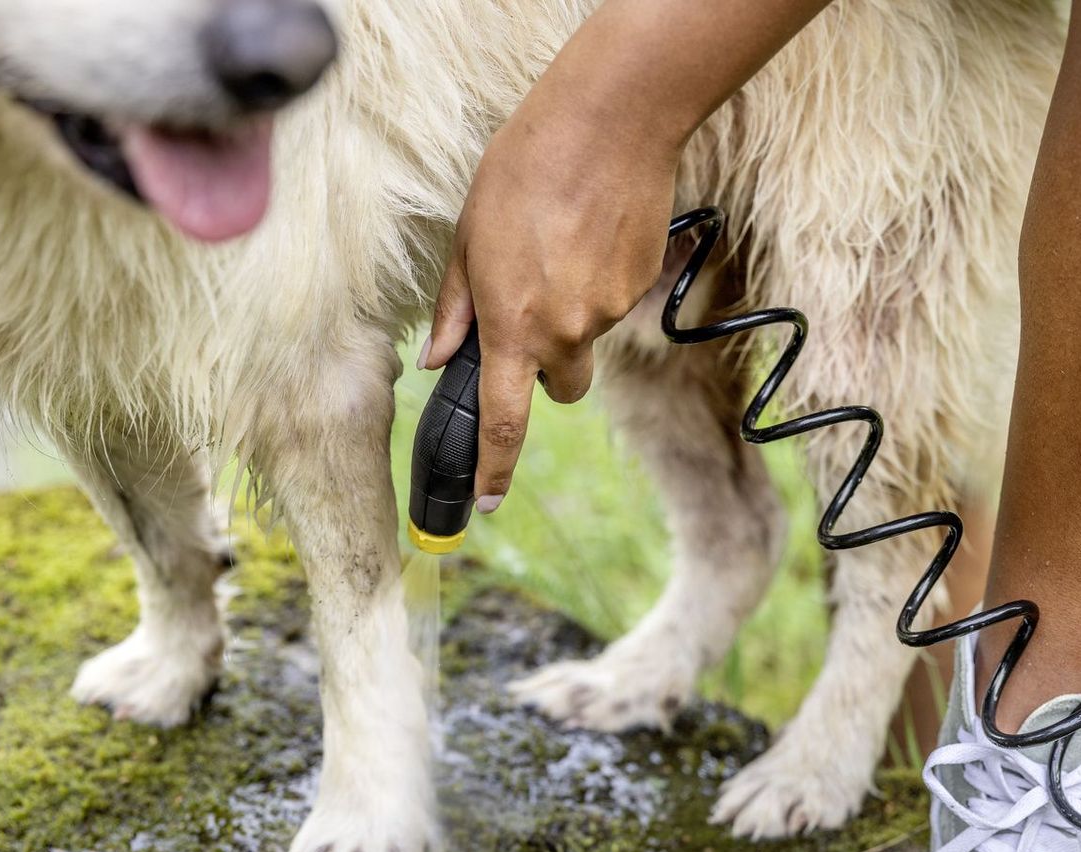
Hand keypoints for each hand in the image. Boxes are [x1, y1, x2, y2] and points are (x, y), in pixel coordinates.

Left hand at [420, 76, 679, 512]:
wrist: (608, 124)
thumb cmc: (524, 171)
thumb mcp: (468, 238)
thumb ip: (457, 310)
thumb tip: (439, 360)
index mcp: (512, 326)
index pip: (504, 421)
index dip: (495, 469)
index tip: (487, 499)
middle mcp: (566, 332)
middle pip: (560, 389)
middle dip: (546, 370)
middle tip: (532, 314)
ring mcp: (610, 313)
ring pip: (587, 339)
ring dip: (572, 313)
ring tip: (561, 242)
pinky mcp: (642, 288)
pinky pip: (614, 304)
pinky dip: (600, 282)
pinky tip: (592, 232)